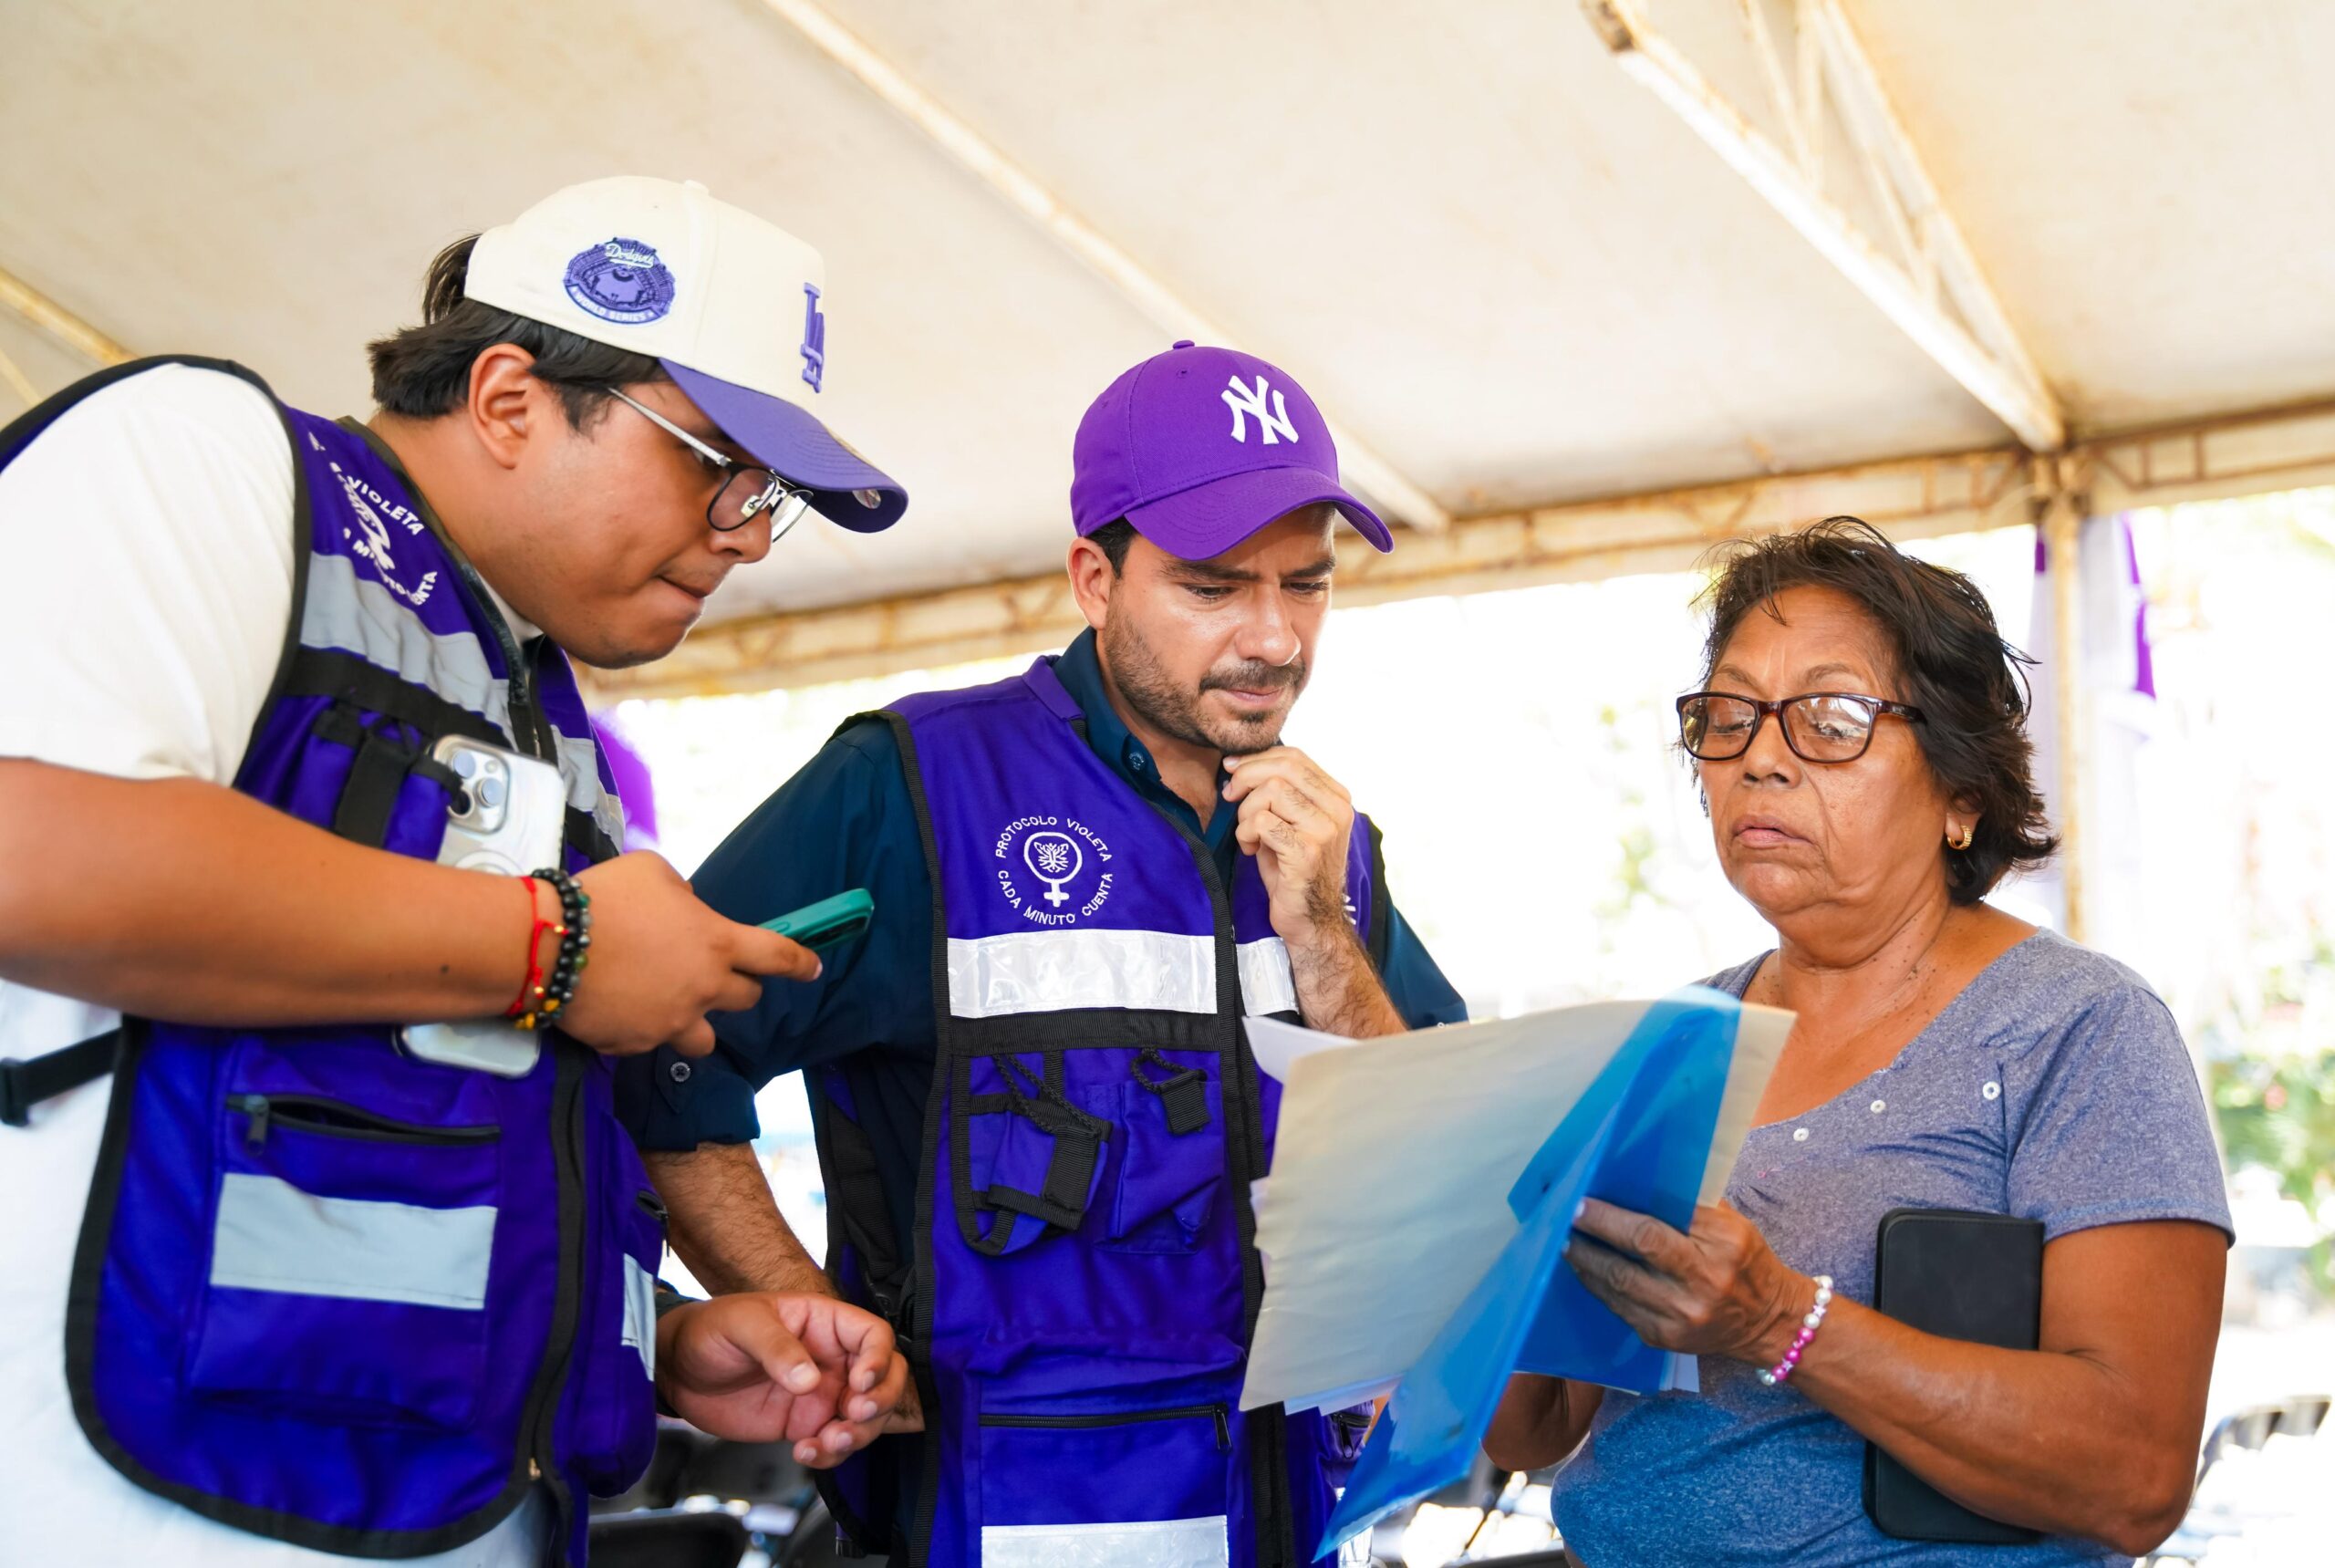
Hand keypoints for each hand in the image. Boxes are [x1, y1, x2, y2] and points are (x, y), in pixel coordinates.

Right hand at [554, 853, 819, 1057]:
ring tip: (667, 1005)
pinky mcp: (635, 1046)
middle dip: (735, 988)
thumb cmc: (605, 898)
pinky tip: (619, 1009)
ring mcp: (670, 1024)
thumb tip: (686, 910)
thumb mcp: (654, 872)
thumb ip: (683, 894)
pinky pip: (650, 1043)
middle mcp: (703, 990)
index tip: (813, 968)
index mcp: (717, 943)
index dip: (801, 962)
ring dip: (695, 1023)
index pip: (778, 956)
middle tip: (708, 975)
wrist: (547, 944)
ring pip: (703, 1039)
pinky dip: (642, 1030)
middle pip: (745, 1001)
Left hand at [655, 1293, 914, 1465]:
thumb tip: (809, 1380)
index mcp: (825, 1323)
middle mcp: (833, 1358)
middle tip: (855, 1415)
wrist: (677, 1369)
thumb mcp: (741, 1325)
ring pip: (867, 1418)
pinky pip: (834, 1444)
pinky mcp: (804, 1424)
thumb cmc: (711, 1330)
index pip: (874, 1336)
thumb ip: (776, 1348)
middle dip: (882, 1401)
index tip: (859, 1383)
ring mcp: (822, 1394)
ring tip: (826, 1442)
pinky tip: (804, 1452)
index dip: (879, 1360)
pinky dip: (829, 1455)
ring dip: (858, 1435)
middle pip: (886, 1379)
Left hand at [1223, 747, 1356, 950]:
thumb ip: (1277, 791)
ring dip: (1246, 812)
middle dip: (1247, 777)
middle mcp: (1337, 809)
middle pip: (1284, 768)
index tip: (1232, 770)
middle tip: (1230, 797)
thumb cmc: (1292, 869)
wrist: (1310, 919)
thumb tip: (1237, 763)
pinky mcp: (1307, 850)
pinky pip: (1262, 821)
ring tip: (1248, 834)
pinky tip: (1251, 850)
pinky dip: (1246, 833)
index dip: (1257, 758)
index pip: (1295, 757)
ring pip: (1272, 791)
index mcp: (1337, 797)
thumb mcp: (1290, 822)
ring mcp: (1325, 829)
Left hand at [1564, 1198, 1813, 1365]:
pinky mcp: (1664, 1339)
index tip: (1580, 1203)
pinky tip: (1586, 1269)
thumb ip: (1690, 1207)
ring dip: (1585, 1263)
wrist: (1773, 1323)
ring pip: (1617, 1287)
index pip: (1653, 1230)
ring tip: (1565, 1241)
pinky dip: (1598, 1286)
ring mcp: (1680, 1319)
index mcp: (1720, 1247)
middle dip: (1588, 1239)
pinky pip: (1619, 1309)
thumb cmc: (1748, 1261)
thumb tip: (1636, 1185)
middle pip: (1629, 1260)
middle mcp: (1700, 1286)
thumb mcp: (1733, 1225)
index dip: (1610, 1218)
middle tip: (1561, 1220)